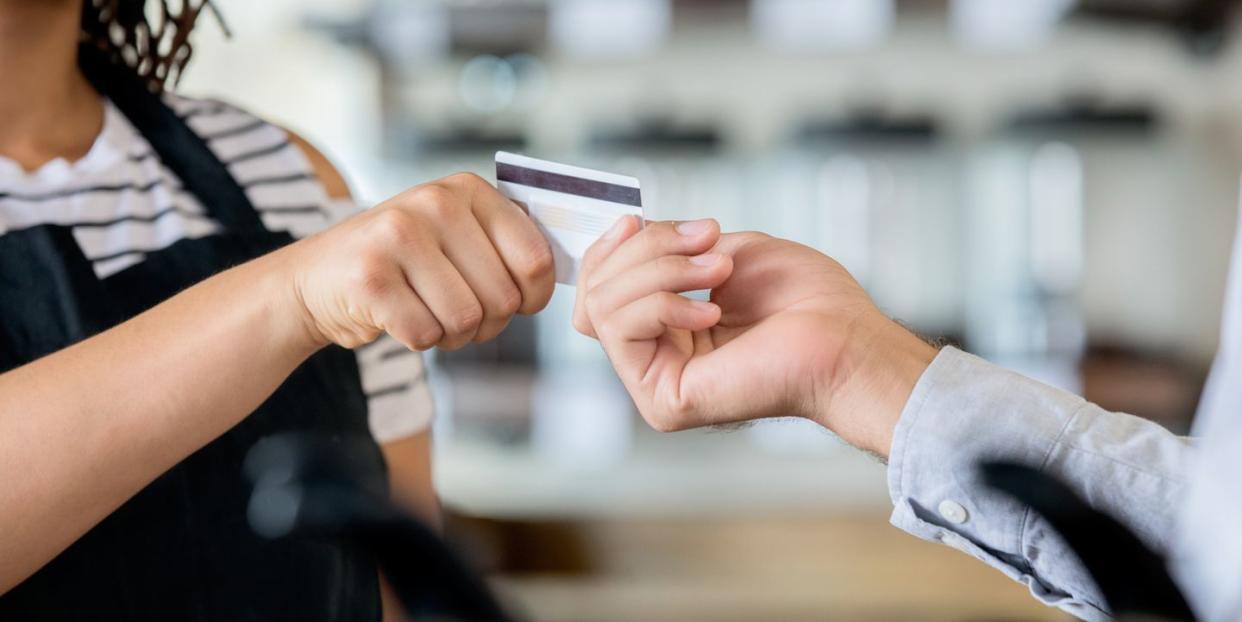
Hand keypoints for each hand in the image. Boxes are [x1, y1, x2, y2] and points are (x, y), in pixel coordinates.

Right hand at [285, 173, 554, 351]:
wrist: (318, 278)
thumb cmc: (406, 264)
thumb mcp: (459, 236)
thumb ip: (509, 246)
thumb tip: (574, 271)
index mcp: (469, 190)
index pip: (535, 260)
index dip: (531, 299)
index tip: (514, 303)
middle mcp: (435, 202)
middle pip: (502, 299)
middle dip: (486, 323)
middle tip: (456, 311)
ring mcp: (397, 235)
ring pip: (466, 321)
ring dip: (451, 334)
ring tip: (427, 311)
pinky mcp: (368, 276)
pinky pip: (425, 334)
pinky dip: (418, 341)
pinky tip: (399, 317)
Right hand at [574, 217, 935, 456]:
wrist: (846, 337)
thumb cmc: (805, 300)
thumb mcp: (721, 249)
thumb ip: (666, 247)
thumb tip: (622, 234)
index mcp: (666, 327)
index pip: (600, 288)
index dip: (608, 248)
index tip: (636, 220)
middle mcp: (655, 356)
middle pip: (597, 292)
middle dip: (645, 252)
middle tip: (705, 243)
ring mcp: (654, 381)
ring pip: (604, 307)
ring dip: (661, 272)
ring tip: (718, 271)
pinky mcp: (662, 400)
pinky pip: (623, 331)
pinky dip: (664, 304)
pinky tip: (711, 312)